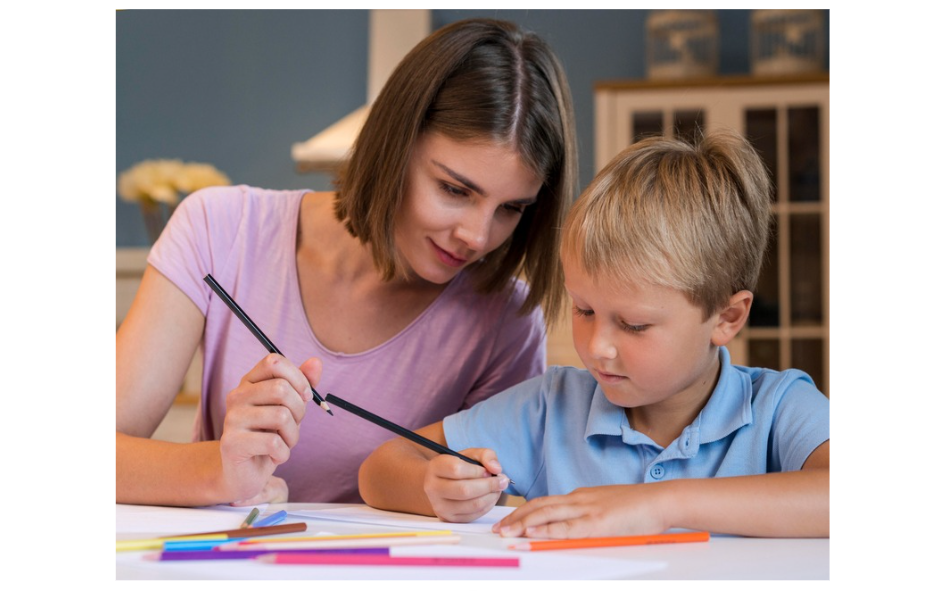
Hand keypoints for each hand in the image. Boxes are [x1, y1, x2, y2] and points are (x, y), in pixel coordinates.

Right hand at [219, 354, 320, 501]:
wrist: (244, 473)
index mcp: (249, 382)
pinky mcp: (231, 443)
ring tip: (284, 444)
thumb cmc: (268, 435)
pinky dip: (283, 453)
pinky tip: (275, 457)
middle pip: (281, 389)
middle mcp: (236, 396)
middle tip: (293, 426)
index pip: (274, 361)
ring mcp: (231, 419)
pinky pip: (273, 442)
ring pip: (281, 416)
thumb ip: (301, 384)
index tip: (304, 397)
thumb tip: (316, 362)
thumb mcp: (289, 408)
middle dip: (299, 411)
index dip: (298, 378)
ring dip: (293, 436)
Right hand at [423, 448, 508, 522]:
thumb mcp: (471, 454)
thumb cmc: (459, 466)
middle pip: (464, 490)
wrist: (442, 483)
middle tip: (503, 481)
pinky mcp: (448, 518)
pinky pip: (473, 515)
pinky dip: (487, 506)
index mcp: (436, 467)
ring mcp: (439, 506)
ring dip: (491, 497)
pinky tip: (491, 497)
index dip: (477, 471)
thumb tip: (496, 469)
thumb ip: (486, 455)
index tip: (488, 471)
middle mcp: (433, 488)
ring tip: (498, 489)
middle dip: (489, 486)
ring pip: (471, 505)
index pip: (456, 469)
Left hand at [493, 484, 669, 538]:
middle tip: (497, 529)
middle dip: (515, 518)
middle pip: (540, 506)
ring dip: (523, 524)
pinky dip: (547, 531)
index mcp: (581, 496)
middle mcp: (580, 499)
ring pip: (548, 515)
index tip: (508, 521)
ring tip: (506, 532)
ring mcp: (588, 510)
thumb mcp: (607, 507)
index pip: (545, 502)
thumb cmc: (639, 508)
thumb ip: (589, 514)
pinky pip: (567, 527)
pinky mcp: (598, 523)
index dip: (524, 511)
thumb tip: (574, 528)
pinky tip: (534, 534)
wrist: (662, 500)